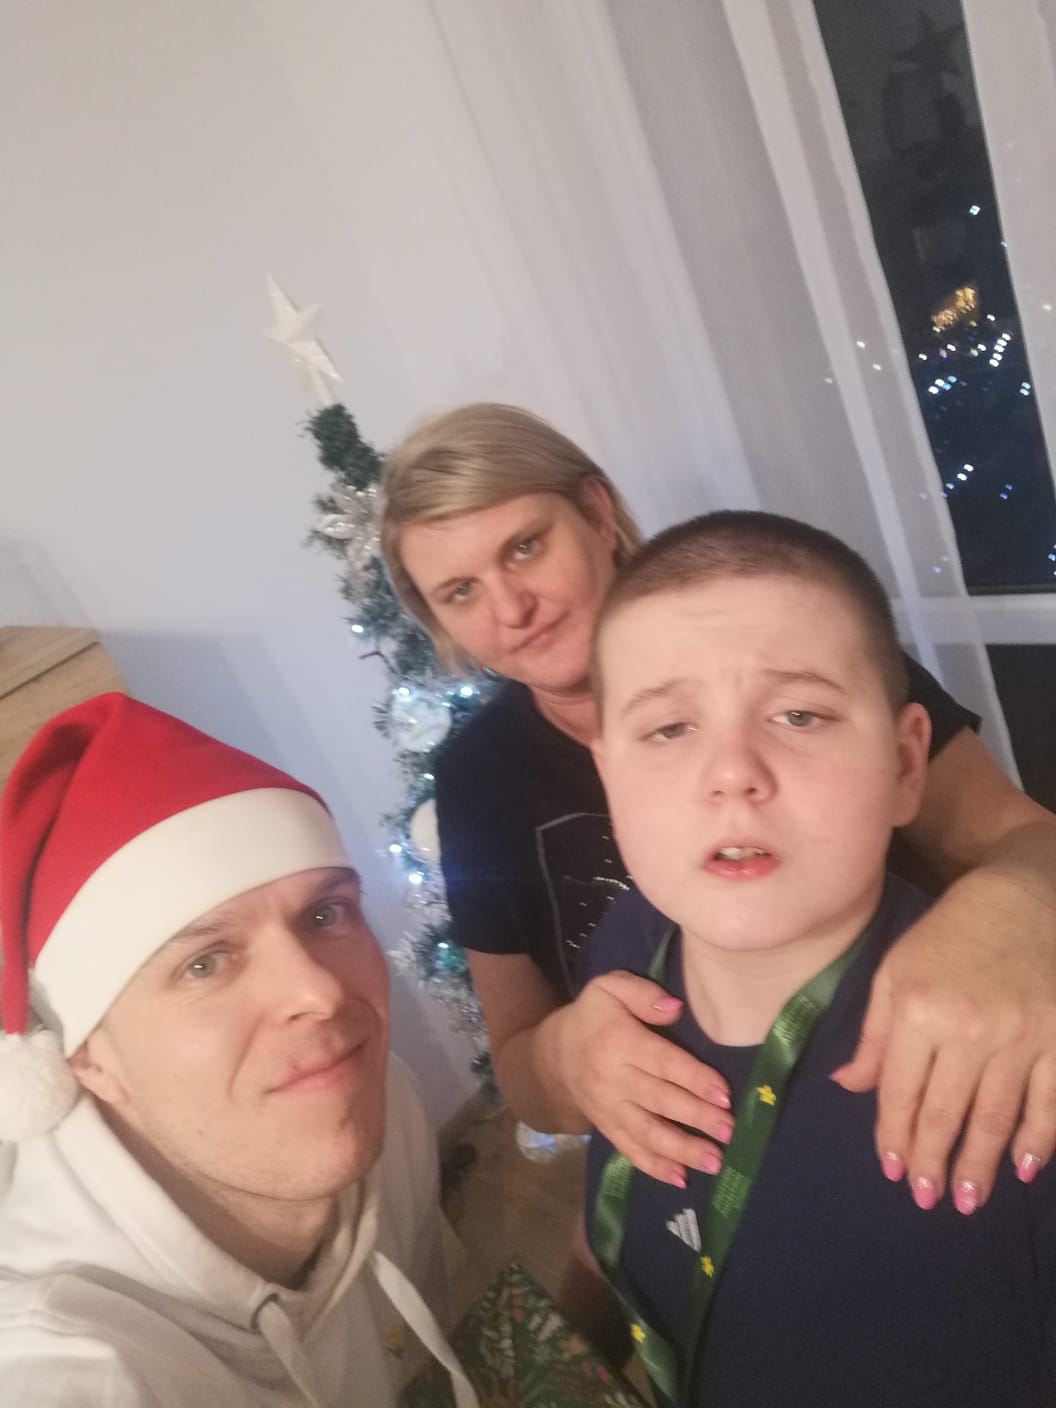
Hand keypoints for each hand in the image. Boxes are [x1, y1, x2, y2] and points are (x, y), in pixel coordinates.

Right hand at [555, 970, 732, 1185]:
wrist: (554, 1056)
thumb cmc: (595, 1018)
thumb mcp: (610, 989)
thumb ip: (642, 993)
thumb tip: (676, 1008)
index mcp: (620, 1041)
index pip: (662, 1062)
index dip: (694, 1078)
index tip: (724, 1094)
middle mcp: (614, 1079)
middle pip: (660, 1100)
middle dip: (696, 1117)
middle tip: (728, 1130)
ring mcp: (610, 1109)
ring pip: (648, 1132)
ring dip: (682, 1149)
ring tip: (714, 1160)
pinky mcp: (608, 1129)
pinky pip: (631, 1150)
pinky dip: (655, 1167)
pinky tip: (681, 1179)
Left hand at [834, 874, 1055, 1212]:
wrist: (1022, 898)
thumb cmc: (947, 935)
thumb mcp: (895, 972)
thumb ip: (875, 1036)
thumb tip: (848, 1087)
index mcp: (919, 1009)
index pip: (902, 1091)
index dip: (896, 1136)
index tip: (894, 1172)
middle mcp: (969, 1028)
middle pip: (947, 1113)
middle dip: (934, 1162)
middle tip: (928, 1200)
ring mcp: (1021, 1036)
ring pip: (997, 1117)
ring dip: (981, 1165)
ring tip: (966, 1200)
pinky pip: (1050, 1102)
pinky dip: (1039, 1140)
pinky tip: (1026, 1169)